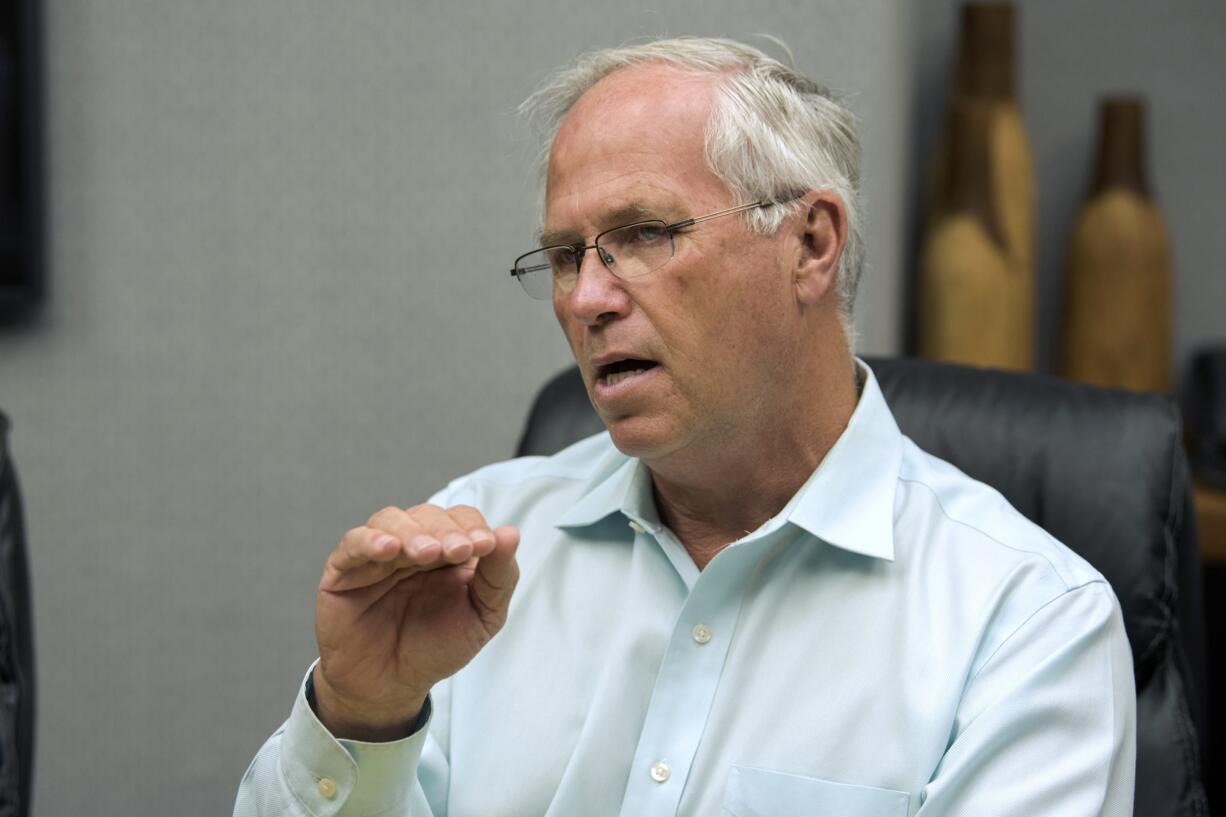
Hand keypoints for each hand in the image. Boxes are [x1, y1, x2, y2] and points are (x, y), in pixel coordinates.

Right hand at [312, 503, 519, 740]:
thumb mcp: (481, 616)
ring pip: (391, 520)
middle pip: (428, 515)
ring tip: (427, 553)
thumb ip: (499, 577)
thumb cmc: (436, 648)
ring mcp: (377, 555)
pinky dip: (370, 541)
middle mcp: (412, 545)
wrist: (390, 686)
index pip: (461, 519)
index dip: (472, 526)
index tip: (485, 546)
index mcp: (447, 550)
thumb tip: (511, 533)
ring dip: (412, 532)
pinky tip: (389, 549)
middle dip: (446, 530)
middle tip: (458, 551)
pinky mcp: (344, 570)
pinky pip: (353, 544)